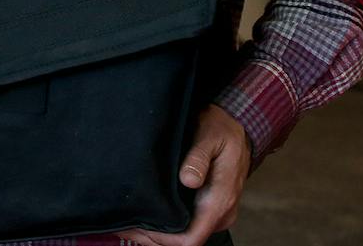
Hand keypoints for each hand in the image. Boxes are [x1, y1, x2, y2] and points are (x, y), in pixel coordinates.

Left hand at [122, 105, 250, 245]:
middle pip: (186, 240)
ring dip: (160, 232)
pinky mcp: (211, 206)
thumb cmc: (222, 129)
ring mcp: (217, 211)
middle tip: (124, 225)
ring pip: (187, 234)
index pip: (192, 237)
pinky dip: (169, 225)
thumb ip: (198, 158)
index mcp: (220, 200)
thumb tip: (188, 180)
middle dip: (154, 236)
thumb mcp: (209, 136)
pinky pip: (190, 224)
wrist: (237, 127)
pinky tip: (149, 214)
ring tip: (131, 220)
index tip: (138, 228)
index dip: (164, 239)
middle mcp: (221, 212)